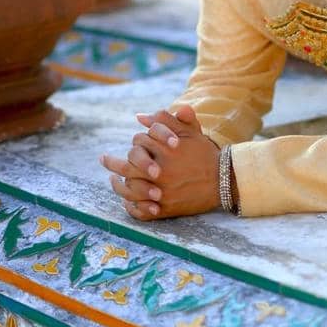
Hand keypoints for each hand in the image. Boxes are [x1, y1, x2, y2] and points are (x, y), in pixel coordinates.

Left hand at [99, 103, 220, 221]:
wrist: (223, 181)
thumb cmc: (204, 153)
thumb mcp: (189, 131)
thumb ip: (166, 119)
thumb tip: (140, 116)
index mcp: (165, 151)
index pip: (139, 143)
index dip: (138, 142)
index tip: (137, 142)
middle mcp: (161, 172)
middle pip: (128, 165)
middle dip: (113, 162)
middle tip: (102, 159)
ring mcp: (162, 192)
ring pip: (130, 189)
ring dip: (118, 185)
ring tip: (112, 179)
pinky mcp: (165, 209)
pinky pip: (140, 210)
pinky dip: (130, 206)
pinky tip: (125, 200)